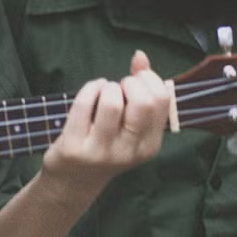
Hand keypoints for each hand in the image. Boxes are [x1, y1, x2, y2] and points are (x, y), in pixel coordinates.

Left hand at [41, 50, 168, 200]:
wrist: (74, 180)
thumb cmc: (105, 144)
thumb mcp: (130, 126)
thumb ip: (141, 91)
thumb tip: (140, 56)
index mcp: (150, 146)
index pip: (162, 101)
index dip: (149, 80)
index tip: (137, 82)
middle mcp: (130, 150)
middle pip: (144, 102)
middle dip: (131, 82)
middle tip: (121, 88)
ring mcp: (102, 150)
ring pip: (112, 101)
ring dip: (107, 86)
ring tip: (104, 91)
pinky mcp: (75, 147)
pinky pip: (84, 103)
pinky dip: (89, 88)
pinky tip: (91, 92)